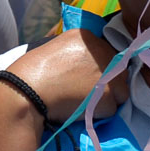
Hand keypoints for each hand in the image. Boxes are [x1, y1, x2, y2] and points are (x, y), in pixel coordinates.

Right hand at [8, 21, 126, 122]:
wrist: (29, 90)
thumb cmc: (35, 70)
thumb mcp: (56, 46)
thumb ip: (78, 50)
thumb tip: (88, 61)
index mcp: (88, 37)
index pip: (109, 53)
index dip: (101, 68)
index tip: (88, 77)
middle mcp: (103, 51)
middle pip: (119, 72)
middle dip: (108, 83)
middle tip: (87, 92)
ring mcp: (108, 74)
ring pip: (120, 91)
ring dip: (106, 99)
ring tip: (84, 101)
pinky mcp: (108, 96)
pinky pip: (112, 109)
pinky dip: (99, 113)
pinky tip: (82, 109)